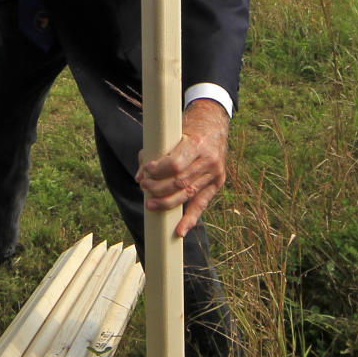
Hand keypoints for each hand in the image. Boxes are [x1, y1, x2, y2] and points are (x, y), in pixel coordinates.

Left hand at [135, 98, 229, 236]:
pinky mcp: (217, 183)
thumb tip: (140, 175)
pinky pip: (202, 204)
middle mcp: (209, 160)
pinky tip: (180, 230)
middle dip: (158, 187)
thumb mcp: (174, 134)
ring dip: (166, 202)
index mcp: (197, 144)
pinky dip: (190, 219)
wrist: (214, 126)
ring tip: (150, 204)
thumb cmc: (188, 129)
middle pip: (180, 181)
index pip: (175, 164)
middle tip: (144, 186)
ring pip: (188, 194)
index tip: (146, 171)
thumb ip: (156, 153)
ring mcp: (215, 173)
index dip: (158, 171)